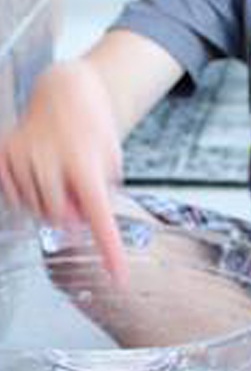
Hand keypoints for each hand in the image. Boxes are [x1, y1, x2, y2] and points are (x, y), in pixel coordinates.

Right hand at [0, 60, 125, 279]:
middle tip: (73, 190)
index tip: (118, 276)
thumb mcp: (110, 164)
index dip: (109, 250)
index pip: (99, 218)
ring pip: (33, 208)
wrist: (67, 93)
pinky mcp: (3, 153)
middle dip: (68, 213)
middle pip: (57, 218)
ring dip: (47, 201)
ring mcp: (22, 156)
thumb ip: (98, 196)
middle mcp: (50, 160)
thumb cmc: (92, 131)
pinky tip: (35, 175)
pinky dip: (24, 192)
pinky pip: (11, 194)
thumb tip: (76, 224)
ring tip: (57, 174)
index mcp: (85, 164)